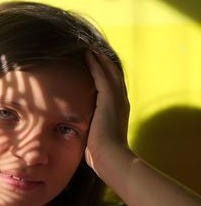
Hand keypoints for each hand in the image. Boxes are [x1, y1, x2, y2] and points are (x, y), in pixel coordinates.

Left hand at [84, 51, 129, 170]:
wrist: (110, 156)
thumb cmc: (102, 153)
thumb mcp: (97, 138)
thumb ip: (93, 132)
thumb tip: (84, 138)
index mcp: (119, 111)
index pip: (114, 88)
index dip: (107, 76)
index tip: (99, 67)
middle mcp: (121, 102)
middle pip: (114, 76)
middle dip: (105, 64)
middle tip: (95, 51)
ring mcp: (116, 99)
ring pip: (109, 72)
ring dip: (100, 60)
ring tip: (91, 49)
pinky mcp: (108, 98)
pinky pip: (101, 75)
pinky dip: (95, 64)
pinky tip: (88, 55)